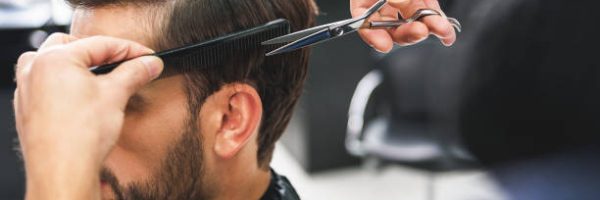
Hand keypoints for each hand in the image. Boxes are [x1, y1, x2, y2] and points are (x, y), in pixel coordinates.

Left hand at [13, 33, 162, 198]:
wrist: (63, 172)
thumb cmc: (80, 136)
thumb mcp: (116, 96)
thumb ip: (135, 73)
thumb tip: (150, 64)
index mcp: (55, 59)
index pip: (100, 43)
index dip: (130, 49)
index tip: (147, 57)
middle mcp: (34, 69)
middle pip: (72, 46)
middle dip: (100, 53)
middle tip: (123, 64)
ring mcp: (27, 90)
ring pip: (52, 63)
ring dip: (76, 65)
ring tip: (99, 77)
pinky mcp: (27, 109)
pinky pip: (44, 84)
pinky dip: (64, 84)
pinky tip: (81, 98)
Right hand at [351, 0, 456, 52]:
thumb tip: (395, 2)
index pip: (363, 19)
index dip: (372, 34)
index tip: (383, 43)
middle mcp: (384, 2)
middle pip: (391, 26)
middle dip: (406, 33)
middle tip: (418, 32)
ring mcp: (406, 2)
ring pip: (413, 22)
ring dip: (427, 30)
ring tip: (440, 30)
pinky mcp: (424, 0)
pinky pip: (430, 15)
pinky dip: (439, 25)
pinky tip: (446, 33)